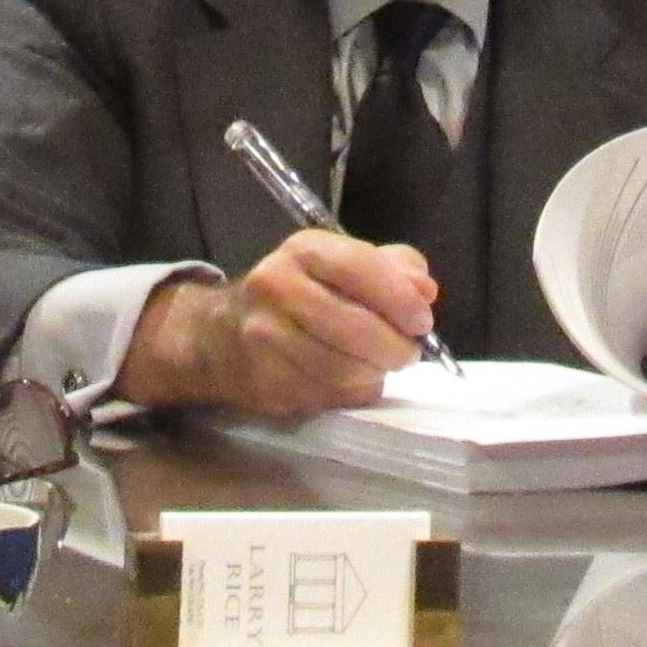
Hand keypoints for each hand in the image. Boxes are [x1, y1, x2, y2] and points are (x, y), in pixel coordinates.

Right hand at [115, 230, 437, 415]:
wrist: (221, 335)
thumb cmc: (297, 294)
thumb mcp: (340, 263)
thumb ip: (391, 268)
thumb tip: (424, 289)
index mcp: (302, 251)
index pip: (358, 266)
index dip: (398, 297)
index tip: (422, 320)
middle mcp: (277, 287)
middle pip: (354, 326)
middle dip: (395, 346)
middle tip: (407, 351)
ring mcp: (266, 338)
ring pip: (343, 368)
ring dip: (375, 372)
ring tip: (379, 365)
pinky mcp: (266, 381)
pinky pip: (328, 395)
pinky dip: (352, 391)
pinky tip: (351, 379)